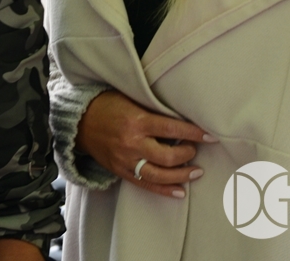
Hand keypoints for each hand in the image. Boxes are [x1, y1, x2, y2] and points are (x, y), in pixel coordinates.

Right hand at [76, 90, 216, 198]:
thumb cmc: (107, 105)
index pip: (172, 129)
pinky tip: (180, 191)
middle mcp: (132, 143)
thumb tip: (181, 118)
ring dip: (181, 175)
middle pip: (168, 156)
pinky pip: (145, 185)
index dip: (194, 133)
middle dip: (188, 154)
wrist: (80, 122)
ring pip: (159, 175)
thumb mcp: (130, 99)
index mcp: (137, 121)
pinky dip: (164, 190)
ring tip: (196, 172)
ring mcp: (126, 160)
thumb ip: (153, 109)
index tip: (210, 135)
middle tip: (195, 150)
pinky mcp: (121, 171)